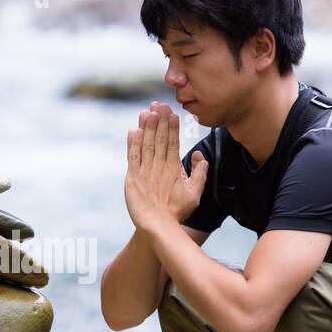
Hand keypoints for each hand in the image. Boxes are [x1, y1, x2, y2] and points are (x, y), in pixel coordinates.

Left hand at [124, 101, 208, 230]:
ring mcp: (144, 172)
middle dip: (159, 120)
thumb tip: (200, 156)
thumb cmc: (177, 212)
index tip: (171, 113)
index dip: (171, 126)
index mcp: (174, 169)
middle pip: (159, 139)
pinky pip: (132, 157)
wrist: (157, 226)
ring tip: (147, 111)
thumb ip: (200, 173)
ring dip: (146, 127)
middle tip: (159, 105)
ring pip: (145, 144)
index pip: (173, 142)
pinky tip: (133, 130)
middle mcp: (159, 167)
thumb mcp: (195, 194)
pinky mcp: (132, 179)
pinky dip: (132, 143)